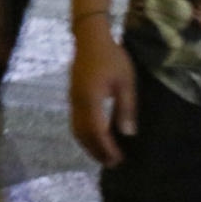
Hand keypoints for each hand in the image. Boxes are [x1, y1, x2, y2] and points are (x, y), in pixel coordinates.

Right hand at [68, 19, 137, 165]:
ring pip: (76, 129)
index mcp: (91, 99)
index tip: (119, 159)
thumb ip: (126, 108)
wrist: (90, 38)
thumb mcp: (125, 82)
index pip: (97, 131)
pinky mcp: (73, 95)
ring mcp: (73, 98)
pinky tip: (95, 136)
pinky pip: (75, 121)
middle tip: (112, 164)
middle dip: (97, 151)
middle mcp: (78, 102)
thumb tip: (128, 134)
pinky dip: (84, 134)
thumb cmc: (112, 58)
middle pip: (84, 134)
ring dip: (88, 145)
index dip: (107, 148)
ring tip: (103, 155)